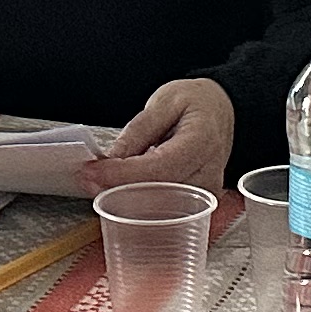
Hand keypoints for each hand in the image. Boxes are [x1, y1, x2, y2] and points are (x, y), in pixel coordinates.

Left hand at [78, 76, 234, 198]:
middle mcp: (209, 173)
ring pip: (161, 208)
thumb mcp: (165, 101)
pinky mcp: (198, 204)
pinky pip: (166, 210)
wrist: (222, 112)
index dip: (122, 174)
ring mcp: (206, 193)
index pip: (159, 167)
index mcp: (203, 142)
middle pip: (159, 193)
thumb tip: (111, 159)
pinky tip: (120, 192)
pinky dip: (139, 204)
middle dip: (118, 189)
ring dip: (125, 200)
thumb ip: (138, 131)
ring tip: (100, 183)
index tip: (92, 173)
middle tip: (88, 179)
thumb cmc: (197, 103)